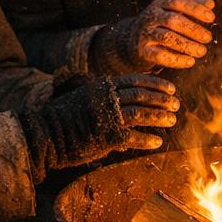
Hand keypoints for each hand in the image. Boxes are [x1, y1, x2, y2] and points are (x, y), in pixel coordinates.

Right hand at [20, 74, 179, 181]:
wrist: (46, 135)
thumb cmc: (65, 116)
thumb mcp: (84, 95)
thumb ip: (103, 92)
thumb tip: (122, 93)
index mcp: (103, 86)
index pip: (135, 80)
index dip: (156, 83)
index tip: (170, 88)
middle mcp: (107, 98)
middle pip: (142, 95)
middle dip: (162, 100)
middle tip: (176, 104)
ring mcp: (107, 117)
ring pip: (141, 113)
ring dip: (159, 117)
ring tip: (171, 120)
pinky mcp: (107, 137)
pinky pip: (133, 137)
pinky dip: (147, 139)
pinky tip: (156, 141)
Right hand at [91, 0, 215, 72]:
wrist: (132, 41)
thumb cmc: (160, 24)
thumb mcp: (173, 12)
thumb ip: (191, 7)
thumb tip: (211, 3)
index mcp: (160, 4)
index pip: (178, 1)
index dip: (195, 8)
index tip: (211, 18)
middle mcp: (151, 17)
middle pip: (172, 20)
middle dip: (193, 29)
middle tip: (208, 38)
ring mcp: (145, 34)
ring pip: (166, 38)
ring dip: (187, 45)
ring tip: (202, 51)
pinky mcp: (142, 51)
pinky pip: (160, 56)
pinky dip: (176, 59)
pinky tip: (190, 61)